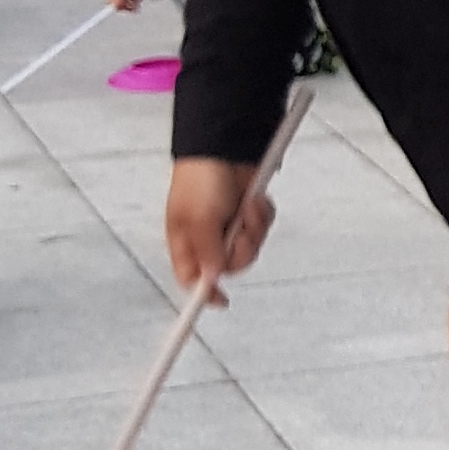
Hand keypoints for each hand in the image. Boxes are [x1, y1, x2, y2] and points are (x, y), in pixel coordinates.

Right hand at [166, 156, 276, 294]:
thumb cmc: (201, 179)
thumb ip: (207, 253)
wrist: (224, 147)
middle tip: (240, 231)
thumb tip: (212, 280)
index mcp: (185, 243)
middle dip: (241, 249)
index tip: (221, 302)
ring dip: (254, 229)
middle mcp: (207, 239)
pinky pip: (263, 229)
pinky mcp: (248, 215)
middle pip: (231, 267)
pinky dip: (262, 216)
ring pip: (251, 248)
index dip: (204, 293)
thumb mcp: (200, 219)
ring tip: (247, 207)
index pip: (191, 279)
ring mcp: (229, 228)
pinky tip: (254, 200)